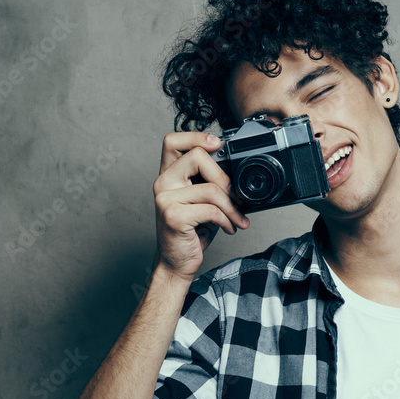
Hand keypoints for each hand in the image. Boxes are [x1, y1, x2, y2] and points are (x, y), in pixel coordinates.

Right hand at [152, 132, 249, 282]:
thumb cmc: (192, 230)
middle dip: (224, 178)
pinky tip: (229, 228)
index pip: (172, 141)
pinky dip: (227, 220)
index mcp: (168, 175)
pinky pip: (211, 210)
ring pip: (211, 188)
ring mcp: (165, 199)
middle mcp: (162, 183)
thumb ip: (209, 181)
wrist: (177, 262)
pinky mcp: (173, 216)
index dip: (196, 136)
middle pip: (197, 157)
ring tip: (237, 219)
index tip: (217, 144)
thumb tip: (237, 170)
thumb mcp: (201, 201)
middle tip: (235, 197)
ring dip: (232, 207)